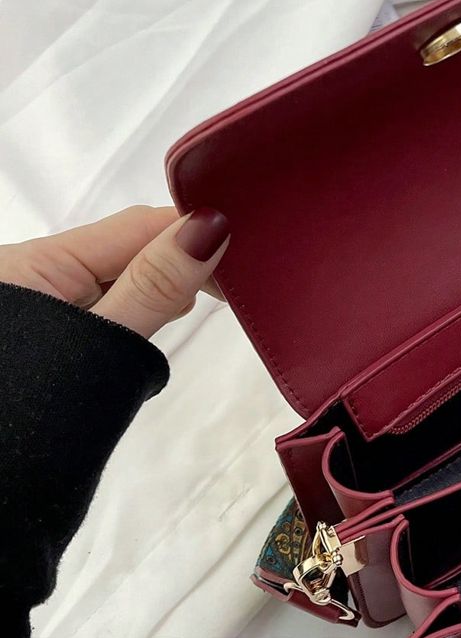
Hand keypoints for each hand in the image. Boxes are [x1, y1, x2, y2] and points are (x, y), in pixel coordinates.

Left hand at [0, 206, 229, 338]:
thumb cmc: (32, 412)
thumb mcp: (100, 346)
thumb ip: (153, 289)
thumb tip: (210, 226)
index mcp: (37, 263)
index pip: (137, 225)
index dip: (196, 229)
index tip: (250, 246)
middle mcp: (37, 272)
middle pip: (130, 246)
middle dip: (185, 256)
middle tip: (241, 281)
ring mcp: (45, 303)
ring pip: (122, 275)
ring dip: (166, 285)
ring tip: (214, 299)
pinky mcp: (53, 329)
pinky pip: (109, 300)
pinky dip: (143, 305)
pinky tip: (168, 316)